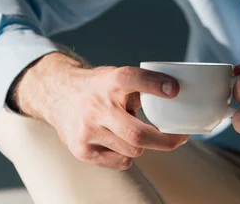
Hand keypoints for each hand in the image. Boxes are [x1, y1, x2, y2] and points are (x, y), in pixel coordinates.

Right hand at [12, 52, 188, 169]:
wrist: (58, 95)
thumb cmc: (100, 88)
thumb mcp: (119, 77)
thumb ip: (144, 87)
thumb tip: (179, 98)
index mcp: (110, 81)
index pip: (133, 79)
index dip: (156, 84)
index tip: (175, 91)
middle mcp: (97, 106)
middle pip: (138, 134)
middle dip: (167, 140)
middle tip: (181, 138)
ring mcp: (88, 130)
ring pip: (133, 150)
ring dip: (143, 144)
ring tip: (135, 132)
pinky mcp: (82, 150)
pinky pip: (121, 162)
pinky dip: (128, 154)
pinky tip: (119, 141)